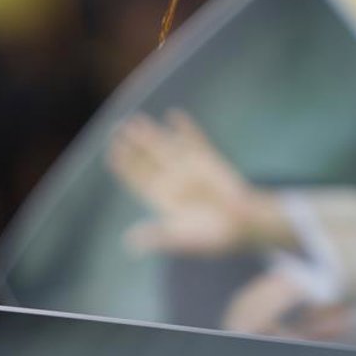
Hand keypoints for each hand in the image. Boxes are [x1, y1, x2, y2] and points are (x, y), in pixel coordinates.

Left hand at [108, 110, 295, 257]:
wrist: (243, 226)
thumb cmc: (211, 238)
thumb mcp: (183, 240)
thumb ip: (159, 237)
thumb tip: (130, 239)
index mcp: (161, 200)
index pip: (137, 179)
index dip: (124, 166)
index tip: (111, 153)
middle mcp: (172, 181)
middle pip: (146, 159)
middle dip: (132, 145)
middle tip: (115, 129)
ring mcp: (190, 169)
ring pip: (165, 147)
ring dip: (151, 134)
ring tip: (134, 120)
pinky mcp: (209, 161)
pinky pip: (195, 141)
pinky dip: (185, 129)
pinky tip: (174, 115)